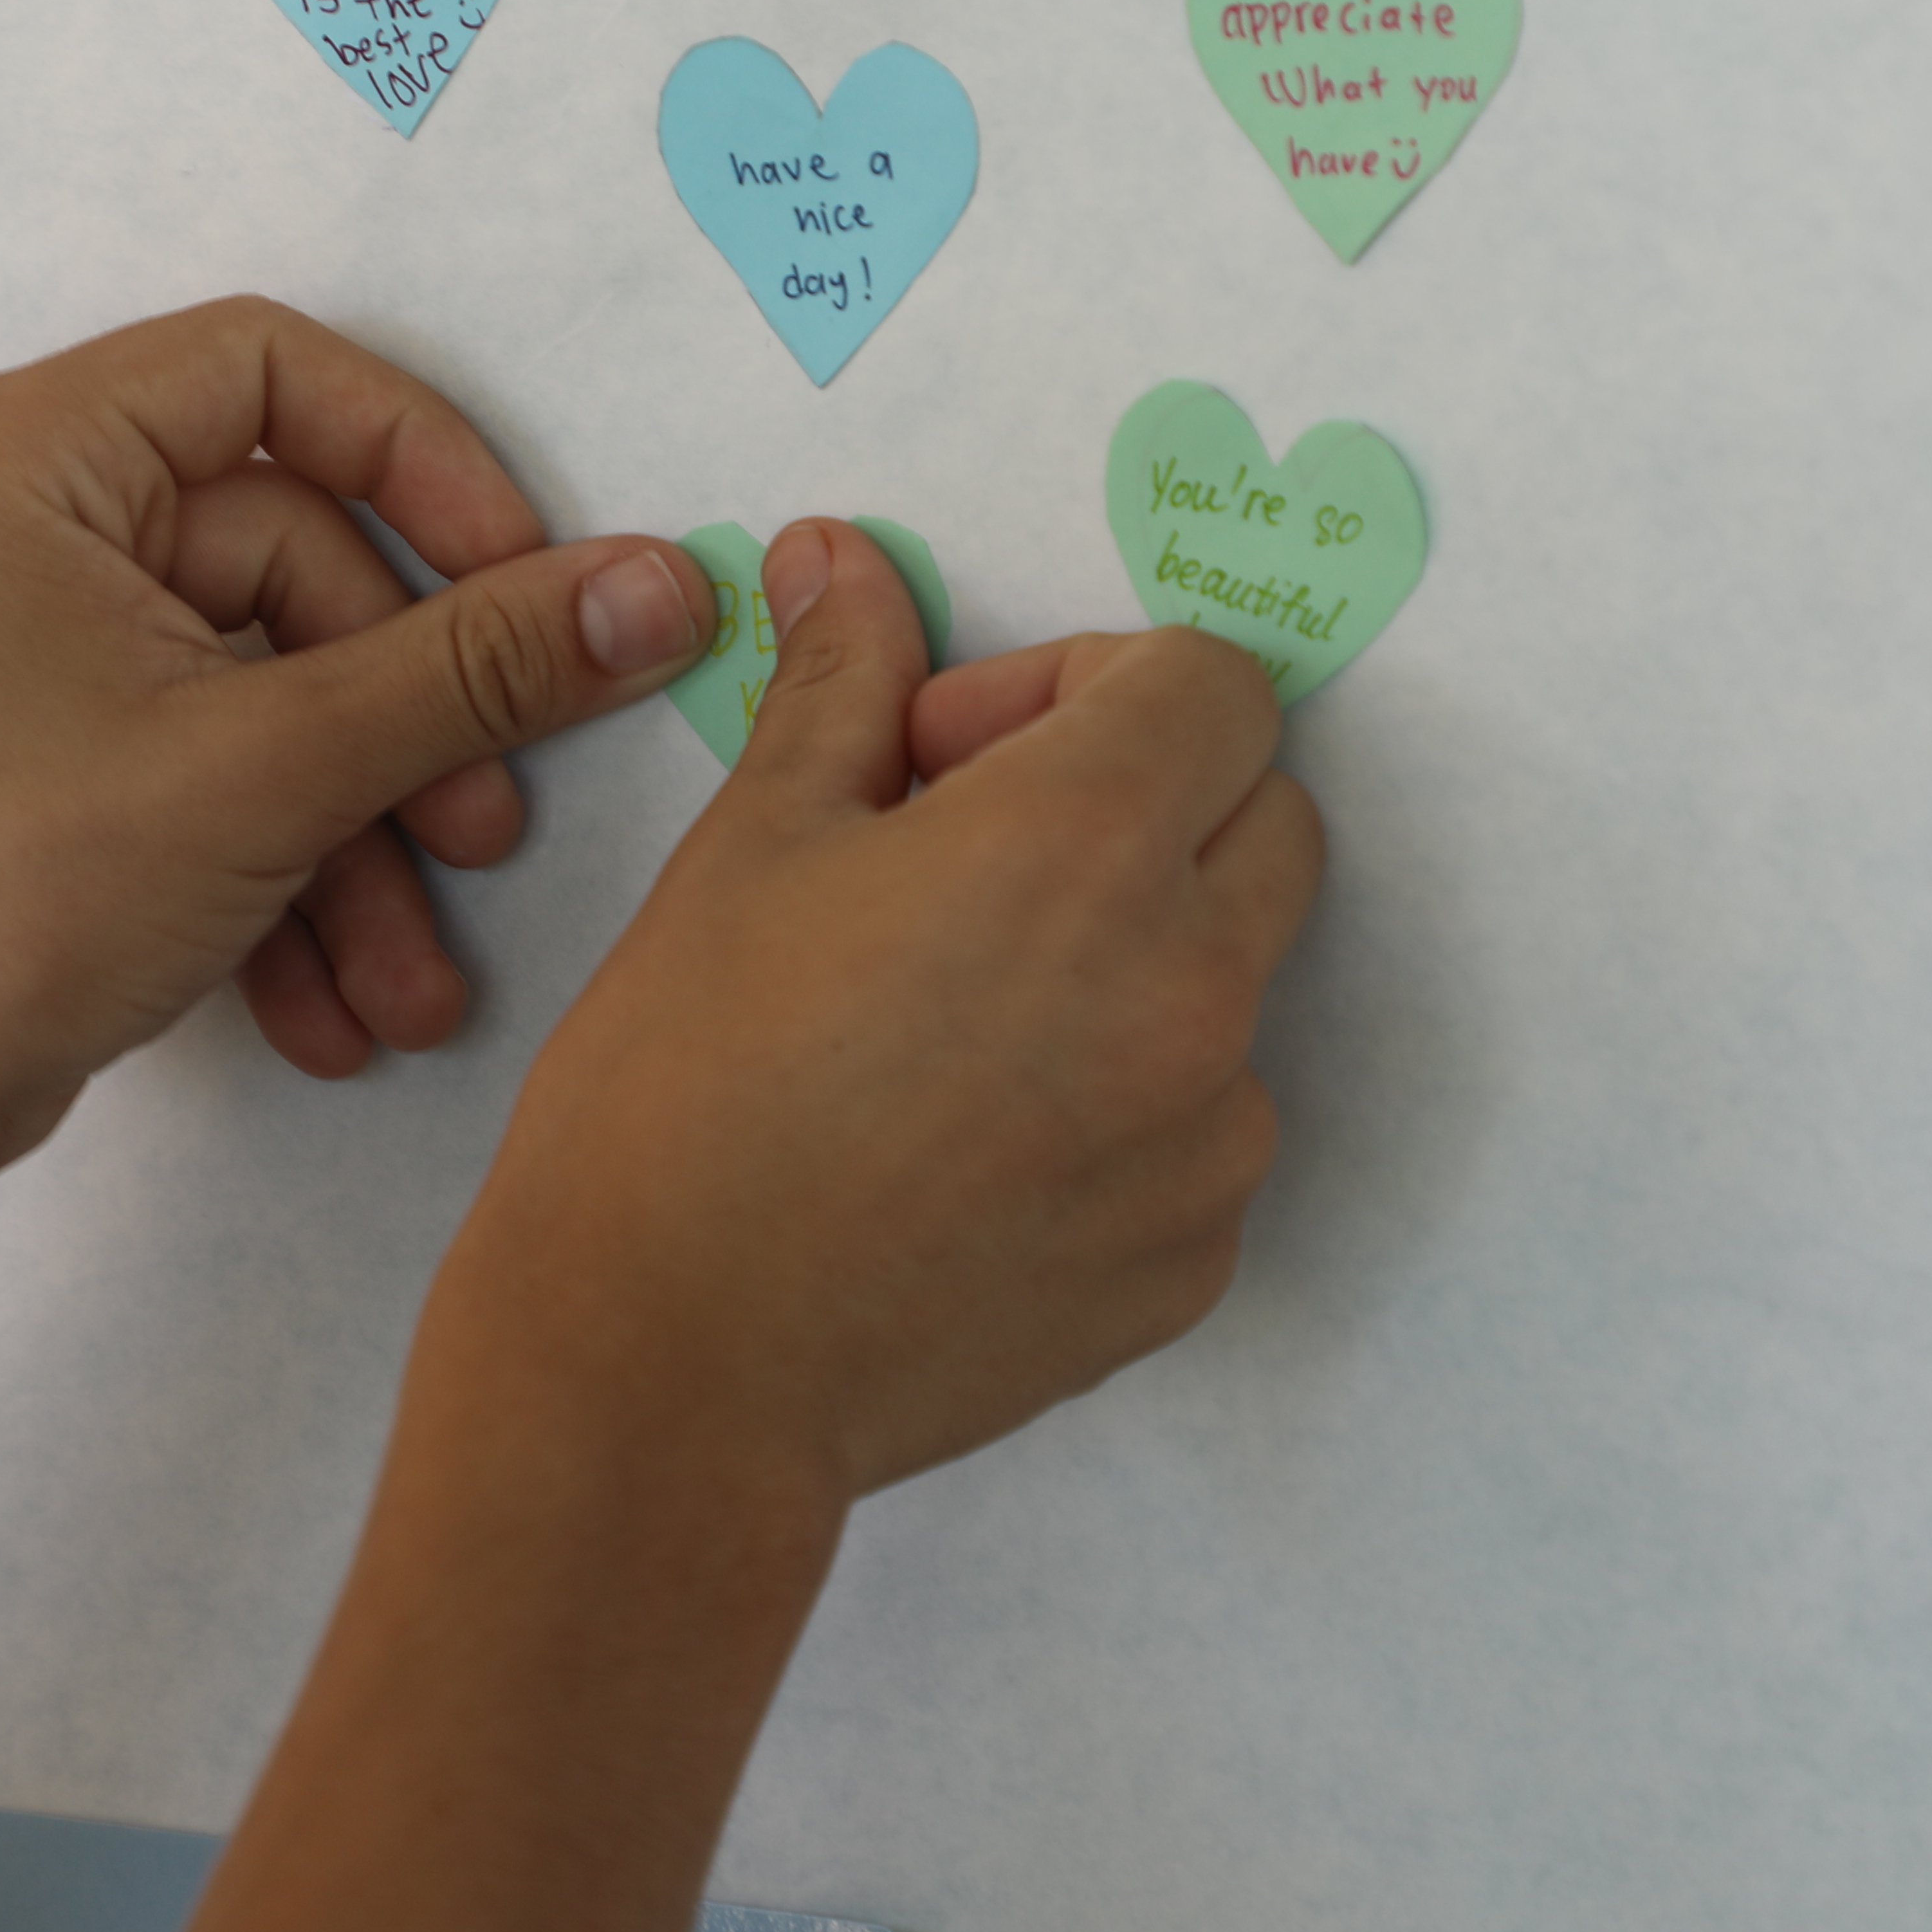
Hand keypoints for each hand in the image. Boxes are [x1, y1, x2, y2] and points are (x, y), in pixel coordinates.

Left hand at [0, 299, 712, 1180]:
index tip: (519, 585)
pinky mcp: (25, 750)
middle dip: (401, 724)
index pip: (270, 376)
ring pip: (255, 690)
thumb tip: (654, 589)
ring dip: (355, 837)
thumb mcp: (278, 769)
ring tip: (416, 977)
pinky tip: (336, 1004)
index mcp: (14, 456)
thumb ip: (480, 667)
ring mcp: (3, 640)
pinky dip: (274, 870)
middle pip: (286, 560)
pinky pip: (194, 762)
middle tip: (485, 831)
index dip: (423, 469)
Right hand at [426, 521, 1325, 1512]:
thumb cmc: (682, 1097)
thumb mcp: (752, 847)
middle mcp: (1189, 984)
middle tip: (970, 862)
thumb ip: (844, 689)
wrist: (666, 1365)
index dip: (1091, 690)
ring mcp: (1206, 1139)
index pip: (1215, 686)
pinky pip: (1201, 1138)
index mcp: (1087, 844)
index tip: (962, 757)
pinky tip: (969, 1146)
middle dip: (1147, 807)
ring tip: (956, 1026)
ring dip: (1133, 965)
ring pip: (1234, 987)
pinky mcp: (1192, 1261)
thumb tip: (847, 566)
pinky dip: (1121, 1115)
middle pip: (1264, 819)